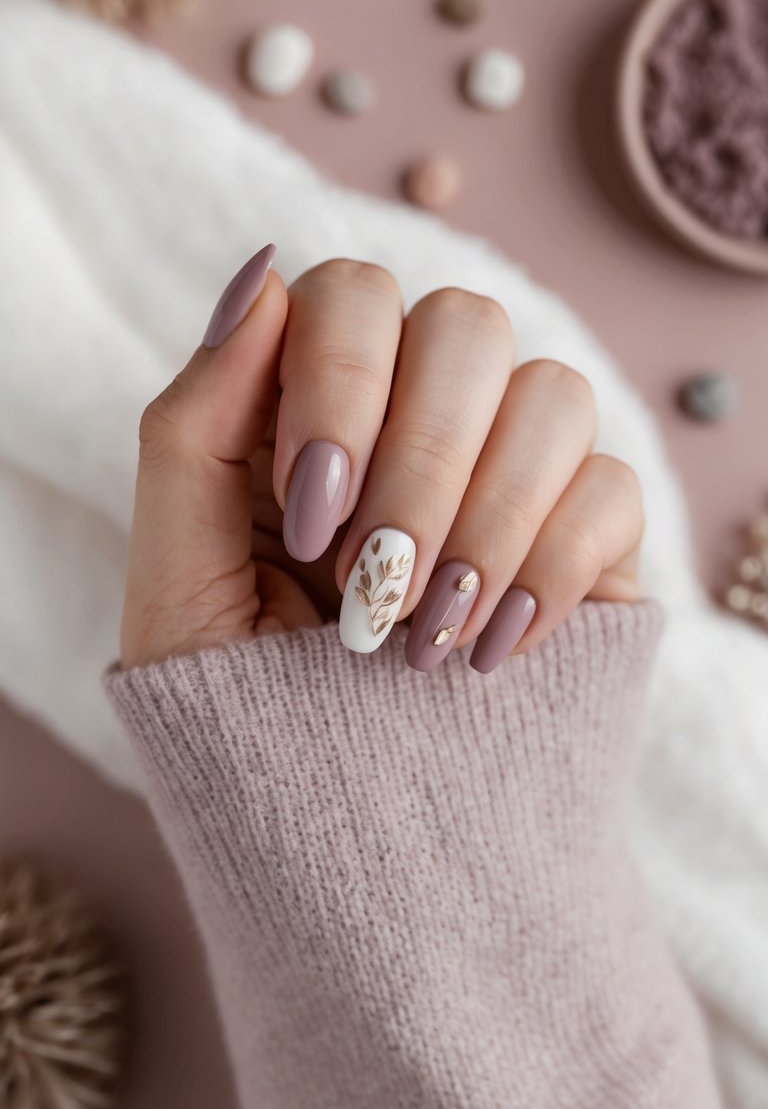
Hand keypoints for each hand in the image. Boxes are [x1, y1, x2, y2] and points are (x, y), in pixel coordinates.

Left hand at [120, 247, 642, 671]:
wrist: (338, 833)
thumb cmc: (237, 702)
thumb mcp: (179, 577)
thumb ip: (192, 424)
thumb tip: (261, 275)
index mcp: (314, 406)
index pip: (353, 295)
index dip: (340, 386)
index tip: (311, 513)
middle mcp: (419, 415)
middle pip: (467, 323)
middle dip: (420, 460)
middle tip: (372, 584)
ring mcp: (508, 471)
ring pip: (554, 392)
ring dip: (487, 517)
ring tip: (425, 638)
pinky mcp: (584, 537)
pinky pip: (611, 489)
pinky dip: (550, 568)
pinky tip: (488, 651)